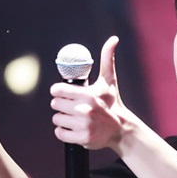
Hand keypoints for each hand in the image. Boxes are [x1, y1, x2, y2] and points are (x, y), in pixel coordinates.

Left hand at [50, 35, 128, 151]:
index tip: (64, 95)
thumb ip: (107, 59)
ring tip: (74, 118)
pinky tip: (73, 129)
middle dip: (61, 106)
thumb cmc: (112, 103)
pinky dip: (63, 132)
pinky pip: (59, 134)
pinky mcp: (82, 138)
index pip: (57, 90)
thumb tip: (113, 39)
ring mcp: (83, 125)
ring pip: (56, 119)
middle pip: (55, 105)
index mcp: (87, 95)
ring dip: (62, 119)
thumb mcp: (109, 80)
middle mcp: (84, 110)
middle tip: (72, 107)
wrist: (121, 129)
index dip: (59, 92)